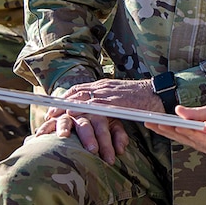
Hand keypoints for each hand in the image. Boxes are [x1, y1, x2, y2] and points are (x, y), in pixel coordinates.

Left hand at [35, 79, 160, 162]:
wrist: (157, 93)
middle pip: (76, 93)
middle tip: (48, 115)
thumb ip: (108, 100)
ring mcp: (108, 94)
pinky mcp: (114, 103)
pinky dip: (81, 111)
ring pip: (81, 99)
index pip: (79, 88)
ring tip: (54, 119)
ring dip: (66, 109)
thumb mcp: (120, 96)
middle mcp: (103, 87)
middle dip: (60, 104)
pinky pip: (95, 106)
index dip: (65, 98)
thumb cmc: (141, 98)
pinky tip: (72, 117)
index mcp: (104, 85)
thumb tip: (99, 109)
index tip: (53, 107)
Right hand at [145, 102, 205, 159]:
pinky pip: (204, 143)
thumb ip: (198, 113)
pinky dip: (192, 136)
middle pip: (182, 137)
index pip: (182, 130)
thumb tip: (177, 111)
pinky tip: (182, 128)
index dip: (167, 125)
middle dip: (165, 130)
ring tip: (160, 124)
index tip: (151, 118)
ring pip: (190, 141)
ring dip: (175, 132)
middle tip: (147, 122)